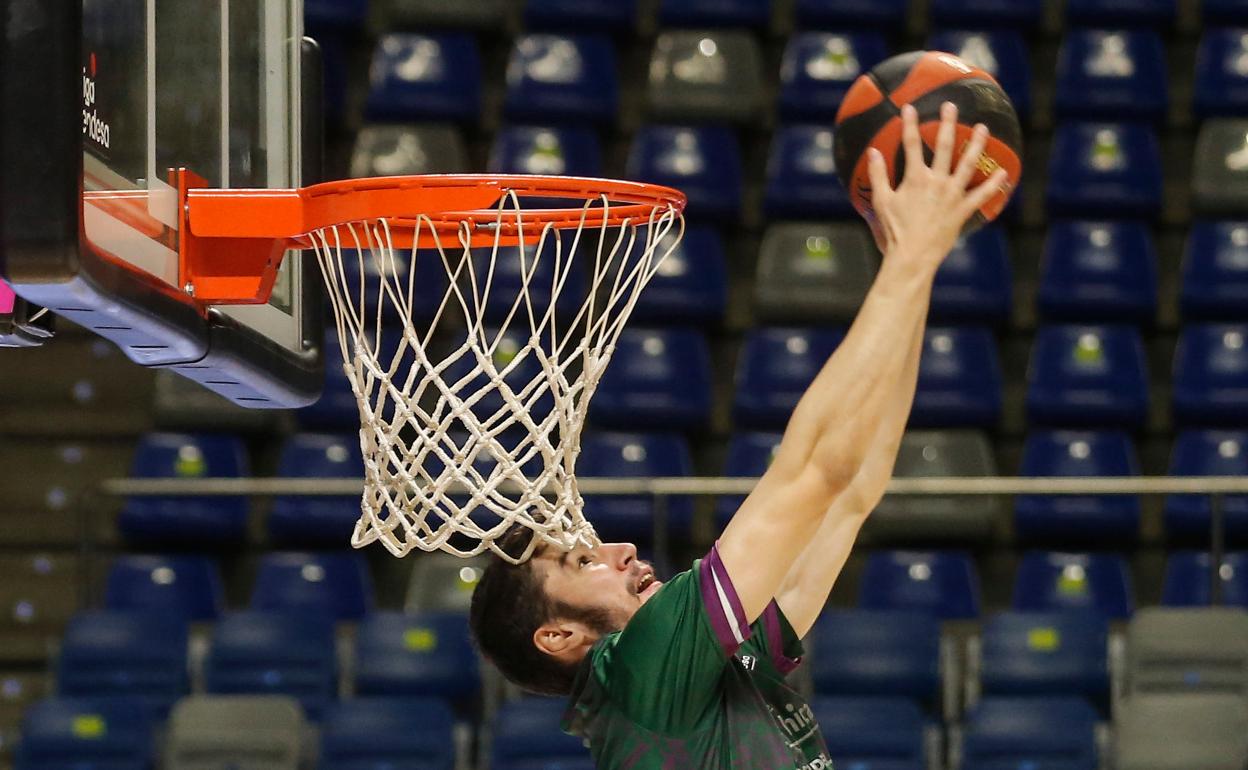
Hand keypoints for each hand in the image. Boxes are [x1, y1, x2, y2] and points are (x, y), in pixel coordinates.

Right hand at [866, 101, 1008, 275]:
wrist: (912, 256)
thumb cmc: (894, 231)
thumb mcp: (881, 202)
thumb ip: (877, 176)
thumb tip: (873, 153)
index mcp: (915, 178)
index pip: (912, 145)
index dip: (910, 124)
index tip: (910, 108)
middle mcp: (937, 181)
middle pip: (944, 146)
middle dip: (948, 123)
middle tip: (952, 106)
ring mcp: (953, 194)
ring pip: (968, 163)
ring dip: (976, 144)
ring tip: (983, 128)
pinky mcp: (963, 210)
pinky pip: (982, 195)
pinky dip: (994, 184)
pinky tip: (1003, 172)